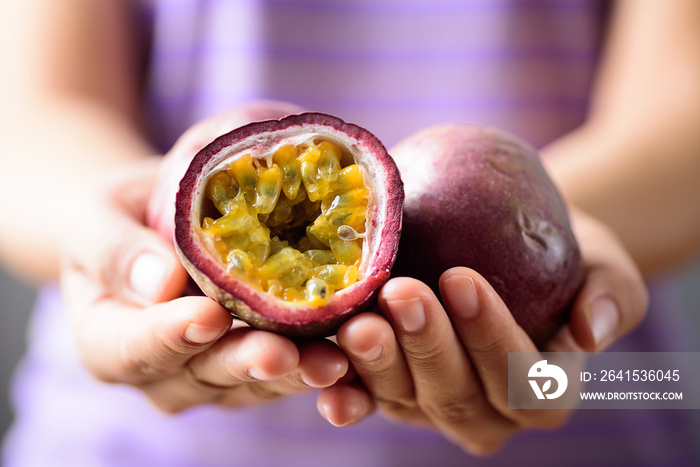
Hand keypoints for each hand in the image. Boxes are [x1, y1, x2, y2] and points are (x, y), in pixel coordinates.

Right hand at [61, 119, 346, 412]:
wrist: (158, 230)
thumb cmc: (121, 221)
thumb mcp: (97, 219)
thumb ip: (115, 249)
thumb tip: (159, 282)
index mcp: (108, 341)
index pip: (134, 348)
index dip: (171, 336)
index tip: (208, 315)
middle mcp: (162, 372)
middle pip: (202, 375)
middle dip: (244, 362)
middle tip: (280, 351)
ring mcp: (211, 376)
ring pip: (252, 383)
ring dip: (292, 372)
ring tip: (329, 360)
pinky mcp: (255, 368)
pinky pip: (286, 372)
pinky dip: (316, 363)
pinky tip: (350, 354)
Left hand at [316, 208, 647, 454]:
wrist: (509, 244)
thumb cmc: (561, 253)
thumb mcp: (603, 262)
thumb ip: (612, 295)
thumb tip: (593, 333)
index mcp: (543, 395)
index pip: (524, 381)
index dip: (493, 338)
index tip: (462, 278)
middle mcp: (488, 413)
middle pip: (458, 393)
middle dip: (428, 345)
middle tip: (402, 292)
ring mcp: (433, 406)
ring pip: (406, 398)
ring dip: (380, 362)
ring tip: (359, 319)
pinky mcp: (391, 391)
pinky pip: (365, 396)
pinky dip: (345, 388)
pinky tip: (322, 367)